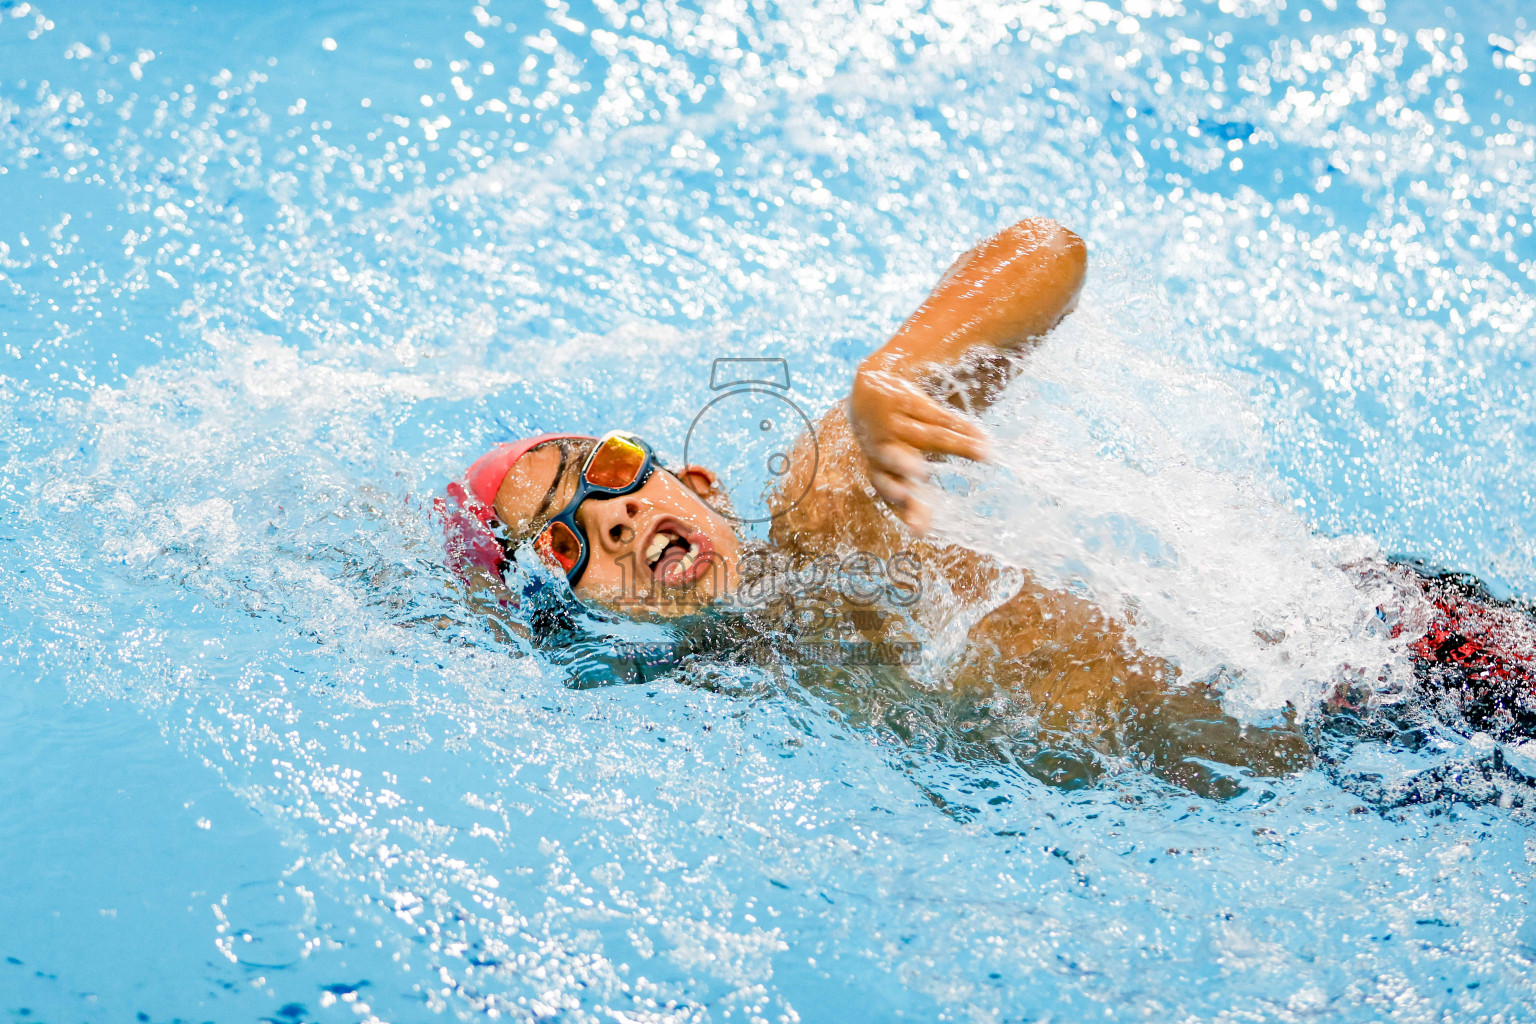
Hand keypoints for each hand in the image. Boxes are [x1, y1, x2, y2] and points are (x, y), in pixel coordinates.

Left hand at [847, 352, 990, 534]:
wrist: (869, 390)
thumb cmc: (885, 444)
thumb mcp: (891, 470)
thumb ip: (908, 498)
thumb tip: (922, 531)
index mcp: (877, 466)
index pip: (884, 486)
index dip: (896, 498)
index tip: (915, 518)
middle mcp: (882, 445)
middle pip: (895, 457)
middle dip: (905, 464)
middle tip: (921, 473)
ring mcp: (896, 422)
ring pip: (930, 434)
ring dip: (959, 444)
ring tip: (984, 452)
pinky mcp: (909, 400)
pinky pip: (940, 417)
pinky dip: (964, 428)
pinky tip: (983, 437)